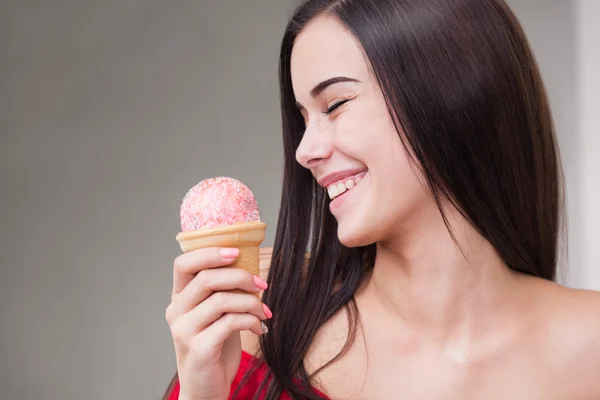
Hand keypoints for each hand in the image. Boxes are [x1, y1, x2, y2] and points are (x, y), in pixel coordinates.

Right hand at [165, 247, 270, 399]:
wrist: (206, 390)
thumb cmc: (215, 348)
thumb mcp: (216, 315)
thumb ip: (222, 292)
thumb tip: (248, 267)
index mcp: (179, 298)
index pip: (183, 264)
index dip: (210, 253)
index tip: (237, 253)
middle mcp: (176, 312)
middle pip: (206, 278)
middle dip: (240, 277)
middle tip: (262, 285)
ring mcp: (184, 331)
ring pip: (221, 300)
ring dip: (250, 302)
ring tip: (263, 312)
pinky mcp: (199, 348)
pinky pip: (230, 323)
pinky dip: (251, 321)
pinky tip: (259, 328)